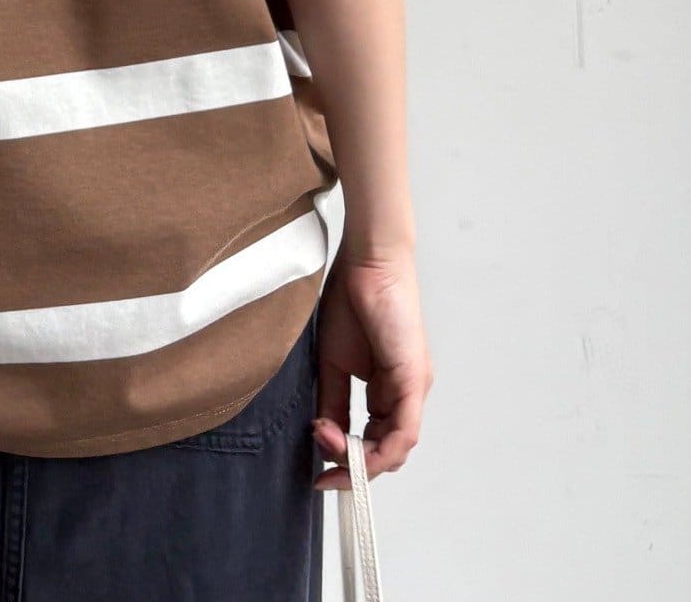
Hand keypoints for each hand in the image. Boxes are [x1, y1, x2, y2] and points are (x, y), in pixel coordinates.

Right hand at [311, 244, 431, 489]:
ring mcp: (413, 389)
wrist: (367, 261)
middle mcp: (405, 394)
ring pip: (396, 448)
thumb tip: (325, 435)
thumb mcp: (332, 359)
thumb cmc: (349, 298)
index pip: (373, 440)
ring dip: (360, 459)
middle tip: (321, 466)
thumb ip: (333, 399)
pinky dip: (380, 448)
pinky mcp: (414, 381)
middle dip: (351, 466)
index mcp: (386, 388)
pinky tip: (349, 446)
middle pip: (386, 451)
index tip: (318, 469)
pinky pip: (404, 431)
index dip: (346, 460)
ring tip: (326, 445)